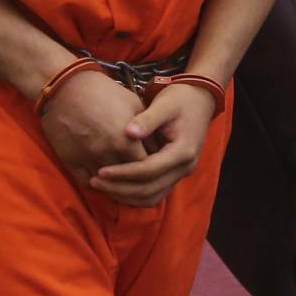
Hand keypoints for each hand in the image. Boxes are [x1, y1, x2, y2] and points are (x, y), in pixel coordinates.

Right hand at [38, 70, 147, 183]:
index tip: (154, 163)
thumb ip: (148, 130)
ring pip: (108, 185)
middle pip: (128, 179)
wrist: (66, 87)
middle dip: (136, 178)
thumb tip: (159, 148)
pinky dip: (96, 181)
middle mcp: (107, 154)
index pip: (147, 167)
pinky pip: (87, 182)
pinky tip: (102, 176)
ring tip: (123, 178)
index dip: (152, 166)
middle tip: (140, 175)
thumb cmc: (104, 92)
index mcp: (126, 141)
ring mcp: (87, 160)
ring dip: (116, 183)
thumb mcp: (134, 104)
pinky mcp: (70, 162)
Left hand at [90, 81, 218, 207]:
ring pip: (152, 197)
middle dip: (121, 189)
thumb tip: (127, 132)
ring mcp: (181, 173)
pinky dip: (135, 194)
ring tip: (103, 186)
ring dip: (127, 196)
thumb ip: (147, 119)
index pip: (148, 170)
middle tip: (95, 181)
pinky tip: (116, 186)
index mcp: (182, 151)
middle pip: (149, 190)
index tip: (100, 171)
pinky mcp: (175, 173)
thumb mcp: (164, 104)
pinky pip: (155, 192)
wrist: (201, 100)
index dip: (123, 173)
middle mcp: (184, 167)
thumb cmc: (181, 99)